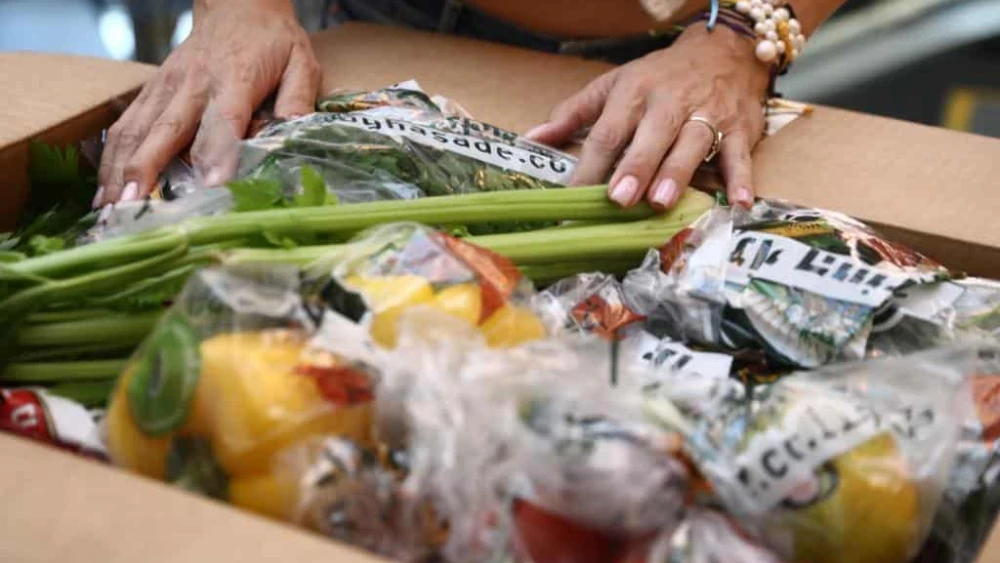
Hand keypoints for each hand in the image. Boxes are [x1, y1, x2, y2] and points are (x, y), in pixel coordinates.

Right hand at [95, 0, 320, 206]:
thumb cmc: (273, 43)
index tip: (210, 185)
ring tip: (109, 207)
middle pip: (168, 128)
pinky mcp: (151, 91)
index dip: (218, 152)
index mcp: (236, 79)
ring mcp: (167, 87)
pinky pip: (126, 125)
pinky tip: (104, 189)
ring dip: (120, 168)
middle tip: (134, 203)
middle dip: (147, 167)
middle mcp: (194, 84)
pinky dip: (110, 157)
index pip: (224, 119)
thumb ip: (297, 100)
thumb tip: (294, 133)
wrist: (239, 8)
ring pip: (138, 129)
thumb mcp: (301, 64)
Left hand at [524, 23, 769, 210]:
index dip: (591, 165)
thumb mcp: (614, 84)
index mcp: (634, 93)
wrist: (725, 50)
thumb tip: (533, 139)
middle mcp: (669, 103)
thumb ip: (573, 113)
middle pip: (650, 136)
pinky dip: (742, 179)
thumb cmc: (660, 76)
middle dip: (635, 167)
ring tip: (661, 201)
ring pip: (692, 144)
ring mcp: (707, 116)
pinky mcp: (739, 129)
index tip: (574, 195)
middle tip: (619, 199)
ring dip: (677, 172)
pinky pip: (740, 155)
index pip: (608, 132)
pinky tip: (739, 204)